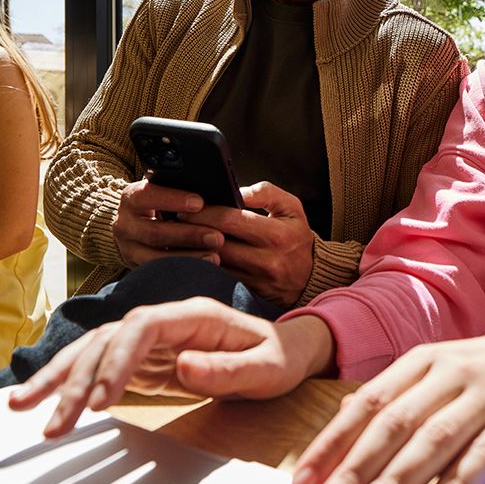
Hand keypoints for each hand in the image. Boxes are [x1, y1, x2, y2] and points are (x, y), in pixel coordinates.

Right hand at [8, 300, 335, 437]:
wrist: (286, 353)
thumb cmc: (280, 358)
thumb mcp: (267, 368)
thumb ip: (229, 368)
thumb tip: (184, 366)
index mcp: (197, 315)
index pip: (144, 325)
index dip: (118, 358)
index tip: (102, 399)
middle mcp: (169, 321)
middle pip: (112, 338)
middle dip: (78, 377)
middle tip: (56, 423)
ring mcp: (155, 340)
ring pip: (98, 349)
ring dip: (62, 377)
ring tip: (23, 408)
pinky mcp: (148, 361)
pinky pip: (103, 367)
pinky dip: (74, 382)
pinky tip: (45, 400)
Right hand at [113, 179, 224, 266]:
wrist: (137, 223)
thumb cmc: (162, 201)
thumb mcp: (166, 190)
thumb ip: (182, 189)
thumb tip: (214, 192)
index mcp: (132, 198)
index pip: (147, 196)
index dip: (173, 199)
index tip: (199, 203)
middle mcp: (125, 225)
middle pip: (155, 233)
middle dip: (188, 235)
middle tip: (217, 237)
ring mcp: (129, 249)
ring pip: (155, 258)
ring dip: (188, 258)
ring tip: (215, 257)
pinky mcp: (137, 267)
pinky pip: (159, 273)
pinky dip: (183, 271)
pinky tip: (203, 269)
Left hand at [181, 182, 314, 306]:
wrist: (310, 276)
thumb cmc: (296, 236)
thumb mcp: (292, 208)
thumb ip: (266, 193)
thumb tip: (236, 189)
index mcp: (278, 235)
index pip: (232, 220)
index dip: (205, 212)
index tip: (187, 207)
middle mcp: (267, 260)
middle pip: (217, 243)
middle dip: (192, 230)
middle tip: (174, 220)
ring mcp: (256, 281)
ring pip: (213, 264)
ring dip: (191, 250)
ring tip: (177, 237)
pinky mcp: (247, 294)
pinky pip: (217, 278)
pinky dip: (200, 266)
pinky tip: (189, 255)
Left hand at [292, 317, 484, 483]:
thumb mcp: (444, 366)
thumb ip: (400, 394)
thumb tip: (347, 423)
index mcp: (425, 359)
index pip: (369, 403)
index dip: (332, 444)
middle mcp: (450, 373)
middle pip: (393, 427)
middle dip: (351, 477)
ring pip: (430, 445)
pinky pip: (482, 460)